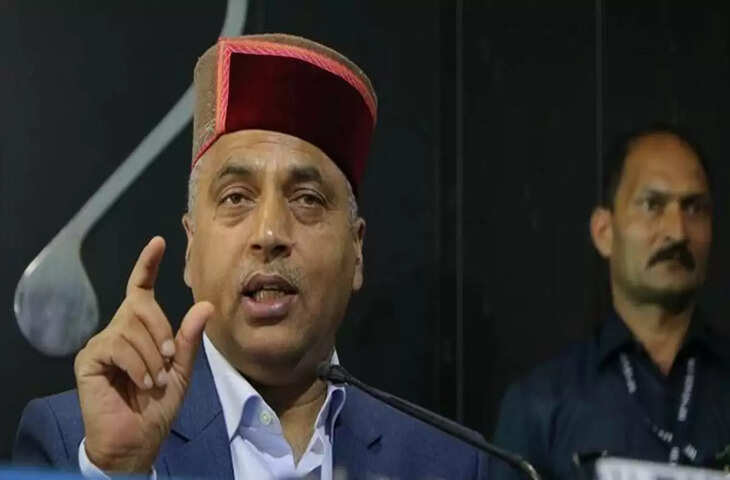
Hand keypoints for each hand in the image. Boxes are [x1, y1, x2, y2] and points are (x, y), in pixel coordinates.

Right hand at [74, 236, 213, 472]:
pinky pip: (117, 346)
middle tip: (170, 360)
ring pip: (131, 328)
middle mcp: (118, 330)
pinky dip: (137, 365)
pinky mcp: (88, 359)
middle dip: (162, 331)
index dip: (148, 265)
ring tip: (154, 382)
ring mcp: (101, 343)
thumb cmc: (157, 407)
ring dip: (152, 358)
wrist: (137, 439)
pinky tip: (141, 383)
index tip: (159, 242)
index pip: (141, 290)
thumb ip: (189, 339)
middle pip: (141, 306)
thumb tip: (205, 305)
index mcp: (140, 330)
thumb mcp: (182, 371)